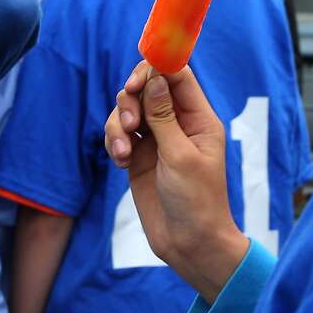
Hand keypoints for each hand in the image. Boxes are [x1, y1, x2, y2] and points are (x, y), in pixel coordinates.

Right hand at [104, 61, 248, 301]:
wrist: (189, 243)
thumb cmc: (196, 201)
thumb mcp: (180, 156)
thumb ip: (163, 116)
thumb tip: (155, 78)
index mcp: (198, 119)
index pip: (177, 77)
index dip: (156, 69)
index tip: (135, 78)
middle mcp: (178, 124)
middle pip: (147, 88)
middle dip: (131, 99)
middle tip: (130, 121)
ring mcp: (157, 139)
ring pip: (129, 110)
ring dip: (118, 125)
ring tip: (123, 152)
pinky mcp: (139, 156)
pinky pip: (119, 134)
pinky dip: (114, 142)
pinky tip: (120, 162)